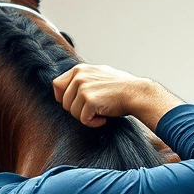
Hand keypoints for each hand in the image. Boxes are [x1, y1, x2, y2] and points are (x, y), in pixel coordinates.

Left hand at [52, 64, 181, 130]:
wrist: (137, 93)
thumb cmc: (121, 87)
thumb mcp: (99, 75)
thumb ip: (83, 78)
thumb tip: (68, 86)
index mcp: (79, 69)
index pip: (57, 84)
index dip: (62, 98)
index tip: (74, 104)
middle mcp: (79, 76)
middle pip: (63, 102)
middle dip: (77, 110)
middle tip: (93, 110)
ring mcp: (83, 88)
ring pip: (72, 113)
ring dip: (86, 117)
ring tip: (101, 112)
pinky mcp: (89, 100)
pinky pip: (83, 120)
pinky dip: (94, 123)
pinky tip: (104, 118)